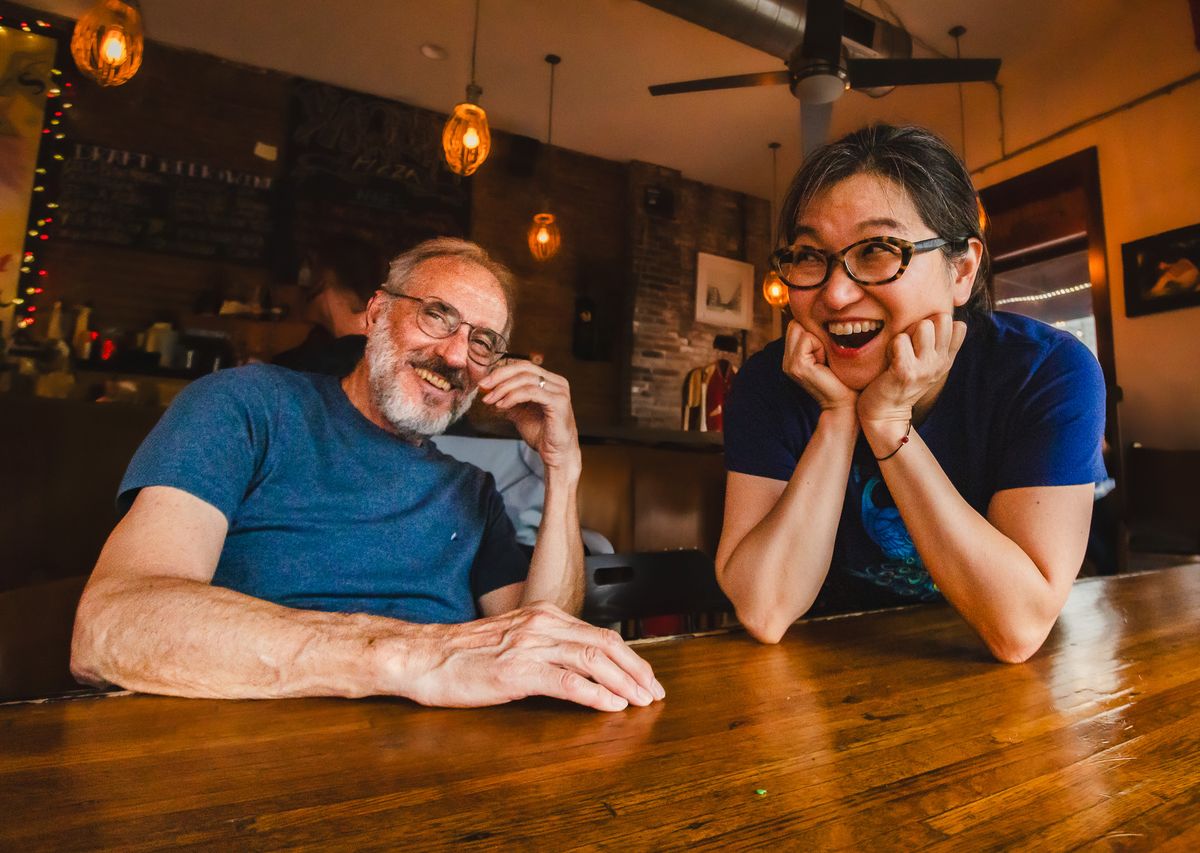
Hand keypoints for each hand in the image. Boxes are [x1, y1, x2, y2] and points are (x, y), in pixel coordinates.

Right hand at [388, 602, 665, 711]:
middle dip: (636, 669)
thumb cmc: (464, 654)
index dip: (629, 657)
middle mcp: (542, 624)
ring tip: (641, 701)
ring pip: (592, 659)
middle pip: (605, 643)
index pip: (599, 633)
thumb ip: (545, 646)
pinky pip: (566, 680)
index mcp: (544, 616)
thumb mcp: (513, 640)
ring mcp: (530, 646)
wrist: (424, 656)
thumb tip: (579, 666)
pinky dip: (595, 693)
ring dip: (624, 682)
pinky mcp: (517, 671)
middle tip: (654, 692)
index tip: (646, 678)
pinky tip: (611, 705)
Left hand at [479, 361, 580, 475]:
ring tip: (491, 400)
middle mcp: (557, 382)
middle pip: (524, 368)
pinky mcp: (558, 403)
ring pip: (526, 379)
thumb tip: (488, 390)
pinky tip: (502, 406)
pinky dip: (513, 397)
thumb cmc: (542, 434)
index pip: (523, 366)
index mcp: (550, 381)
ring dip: (503, 388)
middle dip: (499, 376)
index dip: (501, 371)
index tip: (484, 383)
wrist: (556, 455)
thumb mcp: (520, 412)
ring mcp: (560, 392)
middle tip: (483, 386)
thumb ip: (509, 399)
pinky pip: (531, 393)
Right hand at [782, 321, 857, 412]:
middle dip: (814, 333)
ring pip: (801, 329)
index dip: (813, 330)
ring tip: (826, 360)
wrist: (845, 403)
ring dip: (818, 340)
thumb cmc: (843, 377)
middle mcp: (787, 359)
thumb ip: (819, 336)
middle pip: (796, 324)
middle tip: (826, 355)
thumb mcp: (829, 352)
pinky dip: (820, 347)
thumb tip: (822, 312)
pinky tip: (825, 364)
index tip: (826, 351)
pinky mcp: (796, 365)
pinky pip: (806, 339)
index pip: (796, 323)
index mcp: (793, 355)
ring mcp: (789, 363)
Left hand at [857, 313, 966, 427]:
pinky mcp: (906, 372)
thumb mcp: (927, 363)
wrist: (885, 414)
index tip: (922, 338)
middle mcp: (940, 362)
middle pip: (942, 318)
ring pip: (923, 325)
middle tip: (908, 343)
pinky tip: (889, 359)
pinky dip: (891, 345)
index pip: (958, 326)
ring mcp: (925, 368)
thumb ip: (936, 343)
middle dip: (921, 323)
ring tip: (898, 350)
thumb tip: (942, 314)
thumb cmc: (901, 381)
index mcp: (946, 359)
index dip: (937, 323)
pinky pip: (900, 340)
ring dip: (906, 333)